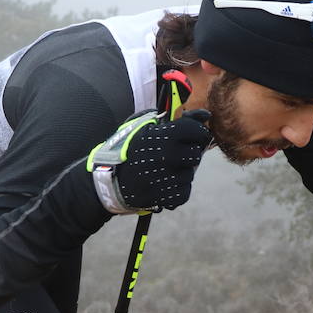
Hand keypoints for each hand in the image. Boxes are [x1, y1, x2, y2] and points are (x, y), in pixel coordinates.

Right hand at [88, 109, 212, 212]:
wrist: (107, 178)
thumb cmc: (126, 149)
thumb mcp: (143, 126)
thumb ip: (173, 118)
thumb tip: (204, 114)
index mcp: (160, 136)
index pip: (194, 130)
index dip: (198, 132)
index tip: (195, 135)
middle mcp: (164, 156)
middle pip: (195, 155)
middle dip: (190, 154)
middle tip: (179, 154)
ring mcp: (163, 178)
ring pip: (189, 175)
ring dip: (182, 173)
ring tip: (166, 170)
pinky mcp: (163, 197)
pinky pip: (183, 192)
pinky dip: (177, 189)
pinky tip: (164, 183)